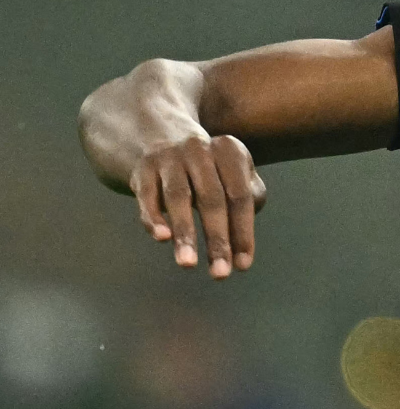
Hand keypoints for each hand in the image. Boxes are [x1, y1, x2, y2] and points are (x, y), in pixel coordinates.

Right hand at [129, 134, 267, 278]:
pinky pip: (148, 195)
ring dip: (185, 232)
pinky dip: (154, 216)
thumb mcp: (231, 171)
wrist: (156, 134)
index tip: (243, 265)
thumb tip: (245, 231)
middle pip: (213, 199)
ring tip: (188, 264)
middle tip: (221, 274)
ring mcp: (169, 158)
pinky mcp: (142, 169)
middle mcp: (200, 151)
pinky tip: (162, 237)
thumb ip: (247, 195)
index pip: (241, 196)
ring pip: (179, 198)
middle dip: (217, 239)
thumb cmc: (207, 166)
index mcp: (230, 151)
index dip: (243, 231)